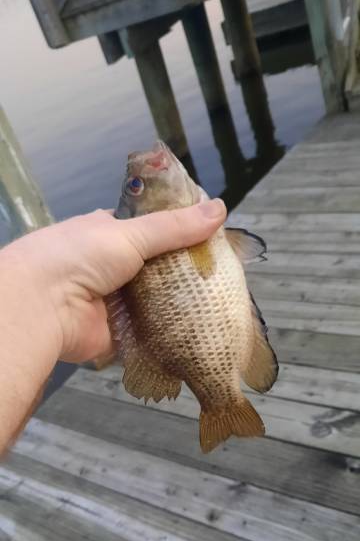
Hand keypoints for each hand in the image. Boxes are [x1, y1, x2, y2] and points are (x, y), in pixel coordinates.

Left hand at [8, 201, 225, 363]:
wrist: (43, 307)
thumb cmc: (79, 257)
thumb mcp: (130, 233)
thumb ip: (175, 227)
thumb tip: (219, 208)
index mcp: (108, 233)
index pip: (151, 228)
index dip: (180, 231)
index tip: (213, 234)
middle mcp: (111, 266)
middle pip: (158, 266)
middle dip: (185, 270)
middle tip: (223, 271)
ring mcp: (116, 300)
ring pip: (158, 299)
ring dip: (182, 301)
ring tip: (221, 298)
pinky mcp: (120, 332)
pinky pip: (152, 330)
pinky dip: (171, 329)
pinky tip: (201, 326)